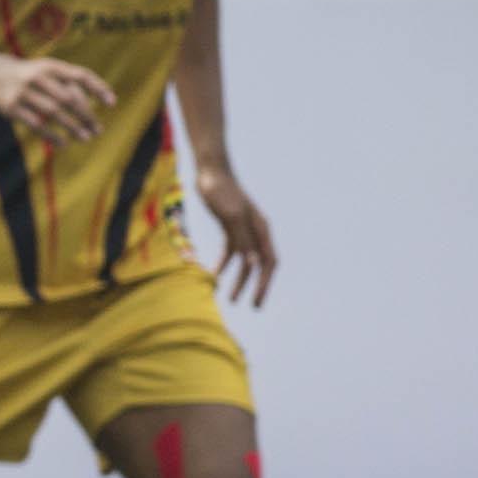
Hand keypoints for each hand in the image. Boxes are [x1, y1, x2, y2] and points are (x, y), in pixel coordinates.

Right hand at [0, 55, 116, 144]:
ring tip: (85, 138)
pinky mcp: (11, 108)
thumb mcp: (49, 72)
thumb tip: (99, 104)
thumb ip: (71, 83)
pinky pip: (35, 124)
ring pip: (52, 112)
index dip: (97, 88)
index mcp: (51, 66)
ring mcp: (23, 92)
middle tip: (98, 130)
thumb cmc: (32, 76)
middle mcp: (37, 77)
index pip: (79, 75)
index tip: (112, 103)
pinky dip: (51, 135)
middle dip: (85, 115)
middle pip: (67, 98)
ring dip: (71, 126)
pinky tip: (63, 143)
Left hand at [194, 163, 277, 306]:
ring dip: (238, 279)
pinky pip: (231, 251)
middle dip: (257, 287)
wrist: (209, 171)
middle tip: (252, 307)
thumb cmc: (220, 190)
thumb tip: (253, 264)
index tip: (256, 301)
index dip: (264, 284)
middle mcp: (256, 231)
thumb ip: (242, 239)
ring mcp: (244, 229)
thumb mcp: (231, 216)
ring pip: (245, 261)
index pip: (268, 262)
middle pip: (261, 265)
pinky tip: (213, 275)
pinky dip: (224, 264)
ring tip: (228, 297)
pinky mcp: (229, 226)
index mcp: (261, 229)